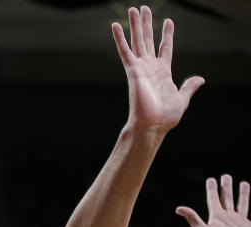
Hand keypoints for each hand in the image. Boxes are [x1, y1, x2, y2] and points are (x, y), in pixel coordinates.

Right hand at [112, 5, 203, 134]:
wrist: (152, 125)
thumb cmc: (165, 117)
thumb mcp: (182, 99)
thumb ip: (189, 87)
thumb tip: (199, 79)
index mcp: (163, 72)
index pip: (165, 48)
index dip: (167, 34)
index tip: (168, 21)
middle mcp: (150, 67)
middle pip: (148, 40)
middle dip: (146, 24)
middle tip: (142, 8)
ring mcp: (140, 67)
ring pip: (137, 41)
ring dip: (135, 25)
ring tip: (133, 9)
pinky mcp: (132, 70)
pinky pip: (125, 51)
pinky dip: (119, 38)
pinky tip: (116, 25)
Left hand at [177, 175, 250, 226]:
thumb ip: (193, 218)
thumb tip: (178, 208)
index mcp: (216, 218)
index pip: (213, 199)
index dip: (212, 189)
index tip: (211, 179)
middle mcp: (228, 218)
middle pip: (227, 198)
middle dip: (226, 187)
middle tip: (226, 175)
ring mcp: (239, 222)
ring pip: (241, 203)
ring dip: (241, 193)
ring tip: (242, 182)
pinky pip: (248, 211)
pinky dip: (249, 203)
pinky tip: (250, 196)